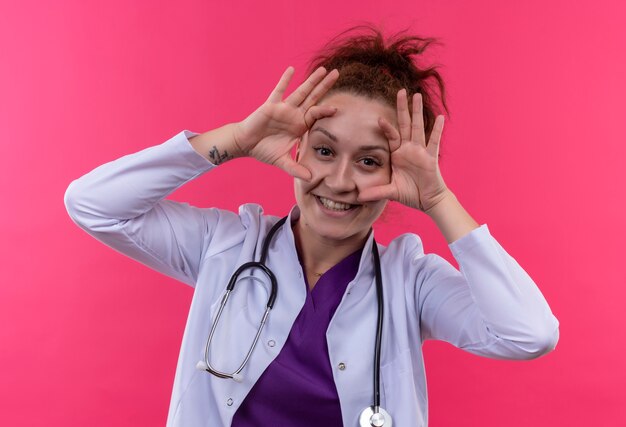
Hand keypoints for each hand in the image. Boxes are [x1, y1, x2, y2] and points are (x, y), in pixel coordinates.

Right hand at [233, 66, 338, 179]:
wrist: (245, 145)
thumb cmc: (264, 150)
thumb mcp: (283, 162)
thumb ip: (296, 169)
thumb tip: (309, 179)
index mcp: (299, 125)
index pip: (316, 115)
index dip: (325, 111)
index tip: (336, 108)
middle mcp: (294, 114)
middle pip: (313, 97)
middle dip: (324, 86)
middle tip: (337, 73)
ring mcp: (283, 108)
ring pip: (300, 92)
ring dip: (311, 81)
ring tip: (322, 69)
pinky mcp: (271, 105)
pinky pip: (279, 90)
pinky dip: (285, 80)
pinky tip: (292, 70)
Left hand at [358, 89, 448, 212]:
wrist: (428, 201)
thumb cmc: (410, 193)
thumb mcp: (390, 191)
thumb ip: (375, 192)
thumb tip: (359, 198)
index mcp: (398, 154)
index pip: (391, 135)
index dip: (386, 127)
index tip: (379, 118)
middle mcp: (409, 149)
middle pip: (405, 124)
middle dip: (402, 108)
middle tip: (401, 91)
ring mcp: (421, 151)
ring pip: (418, 128)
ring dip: (418, 112)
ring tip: (417, 95)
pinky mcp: (431, 157)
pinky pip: (434, 141)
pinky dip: (437, 130)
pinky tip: (440, 117)